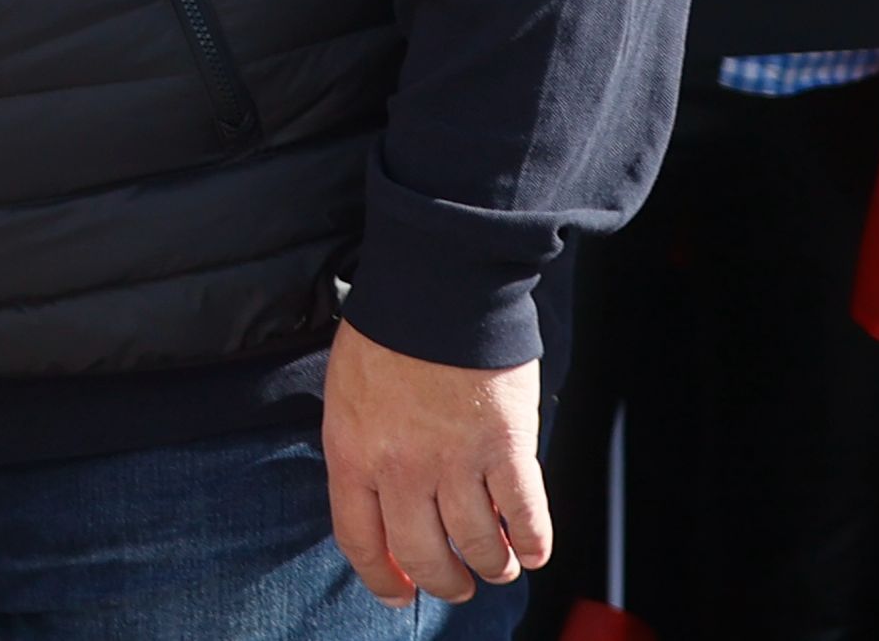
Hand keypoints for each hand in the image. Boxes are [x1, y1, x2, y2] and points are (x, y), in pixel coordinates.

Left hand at [319, 320, 546, 603]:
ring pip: (477, 546)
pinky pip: (525, 518)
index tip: (399, 592)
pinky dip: (532, 542)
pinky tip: (531, 548)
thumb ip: (359, 446)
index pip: (360, 541)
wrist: (438, 286)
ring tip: (496, 565)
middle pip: (423, 555)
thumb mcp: (346, 393)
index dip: (382, 578)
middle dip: (443, 581)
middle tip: (456, 584)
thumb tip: (376, 494)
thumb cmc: (390, 329)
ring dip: (491, 566)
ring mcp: (456, 462)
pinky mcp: (508, 450)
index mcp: (352, 453)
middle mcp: (401, 469)